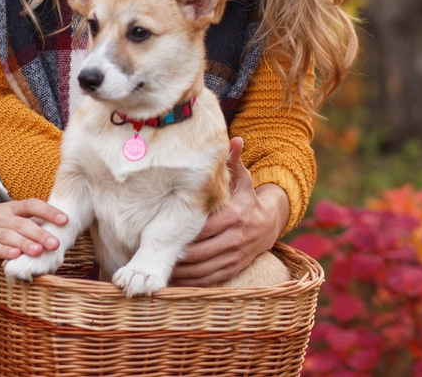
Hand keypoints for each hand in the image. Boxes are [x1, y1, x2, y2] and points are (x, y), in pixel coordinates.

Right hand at [0, 197, 67, 263]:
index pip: (32, 205)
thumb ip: (26, 220)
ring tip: (38, 251)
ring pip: (9, 236)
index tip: (65, 219)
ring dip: (25, 243)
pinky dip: (4, 252)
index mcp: (10, 209)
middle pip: (23, 223)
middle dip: (41, 233)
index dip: (49, 211)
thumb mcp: (4, 215)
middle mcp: (1, 218)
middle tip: (56, 243)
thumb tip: (54, 226)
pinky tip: (14, 256)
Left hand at [169, 137, 288, 285]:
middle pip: (200, 252)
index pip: (203, 229)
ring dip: (181, 272)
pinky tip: (173, 281)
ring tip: (159, 269)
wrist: (269, 223)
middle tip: (152, 254)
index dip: (182, 234)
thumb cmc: (247, 198)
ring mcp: (235, 256)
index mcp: (234, 216)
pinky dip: (191, 283)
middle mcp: (235, 239)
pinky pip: (210, 280)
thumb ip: (234, 162)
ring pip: (203, 270)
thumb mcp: (243, 179)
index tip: (159, 234)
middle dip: (177, 256)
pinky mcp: (234, 269)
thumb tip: (236, 140)